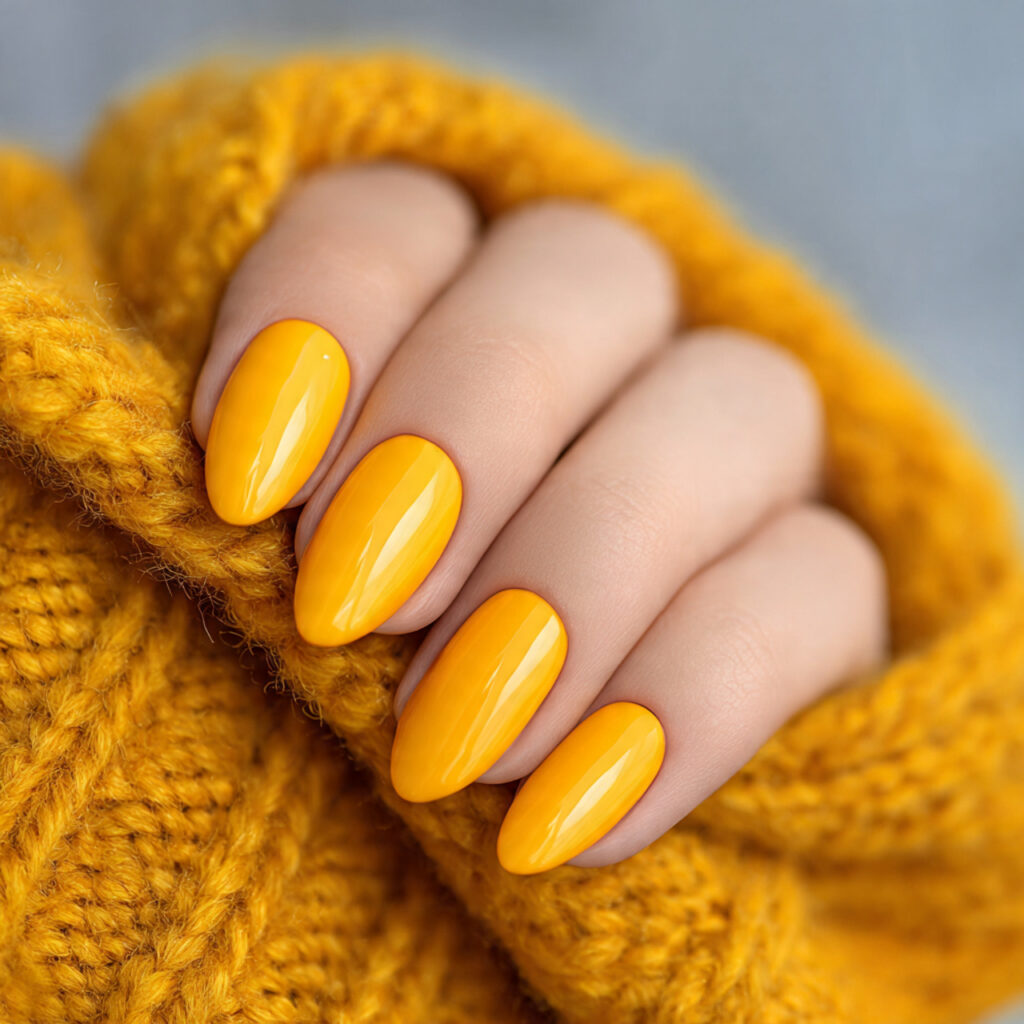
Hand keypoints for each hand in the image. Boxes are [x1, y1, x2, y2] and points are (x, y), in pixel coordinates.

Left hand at [191, 163, 887, 872]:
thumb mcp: (275, 591)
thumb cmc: (340, 684)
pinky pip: (821, 587)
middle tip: (350, 611)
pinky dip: (690, 700)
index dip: (324, 316)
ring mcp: (737, 450)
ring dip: (585, 566)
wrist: (478, 830)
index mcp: (454, 298)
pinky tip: (567, 822)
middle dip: (467, 428)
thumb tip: (245, 490)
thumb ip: (266, 501)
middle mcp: (616, 339)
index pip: (398, 219)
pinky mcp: (823, 580)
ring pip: (743, 399)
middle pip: (589, 270)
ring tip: (461, 745)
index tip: (244, 489)